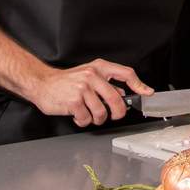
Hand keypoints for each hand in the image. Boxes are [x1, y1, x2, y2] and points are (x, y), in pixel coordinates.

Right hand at [29, 58, 150, 126]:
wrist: (42, 83)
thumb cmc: (66, 81)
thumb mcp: (88, 75)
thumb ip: (106, 83)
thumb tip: (123, 93)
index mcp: (99, 68)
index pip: (126, 73)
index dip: (139, 84)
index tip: (147, 93)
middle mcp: (92, 76)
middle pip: (116, 99)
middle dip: (118, 112)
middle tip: (115, 115)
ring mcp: (83, 88)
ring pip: (101, 112)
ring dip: (96, 118)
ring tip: (88, 114)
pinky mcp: (74, 101)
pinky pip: (86, 119)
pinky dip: (83, 121)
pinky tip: (78, 115)